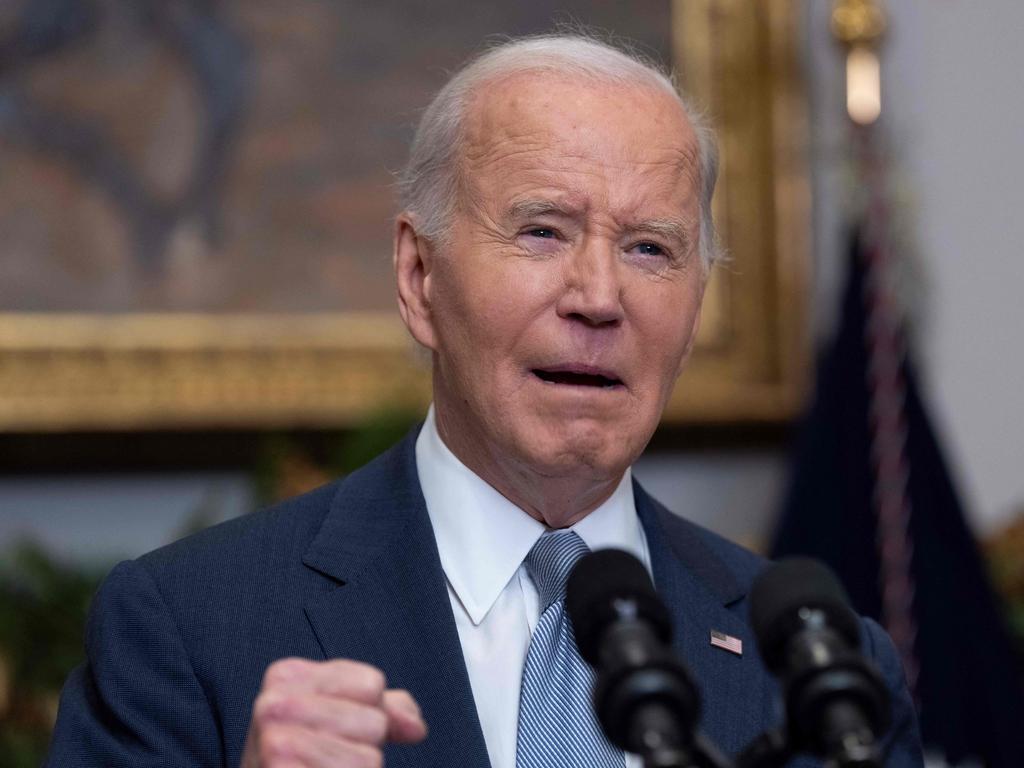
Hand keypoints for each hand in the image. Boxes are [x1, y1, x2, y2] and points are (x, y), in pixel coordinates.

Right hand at [240, 657, 426, 766]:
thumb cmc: (303, 757)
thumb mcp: (340, 716)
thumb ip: (384, 707)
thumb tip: (415, 727)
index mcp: (286, 674)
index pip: (372, 685)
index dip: (365, 711)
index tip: (330, 728)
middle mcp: (274, 704)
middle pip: (373, 722)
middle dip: (361, 747)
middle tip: (323, 758)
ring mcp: (274, 745)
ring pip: (368, 759)